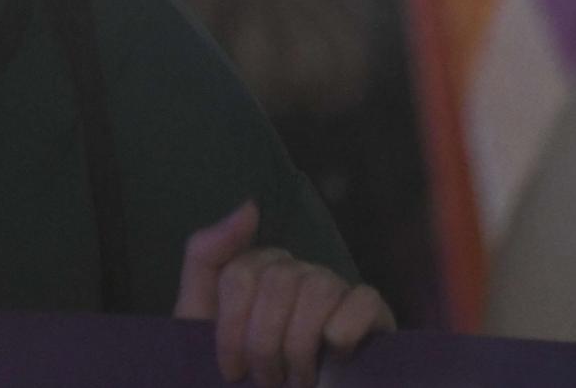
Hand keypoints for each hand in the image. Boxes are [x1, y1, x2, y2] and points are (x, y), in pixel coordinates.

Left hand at [173, 200, 393, 387]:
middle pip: (277, 281)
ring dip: (300, 345)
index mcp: (257, 268)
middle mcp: (297, 271)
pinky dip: (347, 327)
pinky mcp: (374, 314)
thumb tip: (249, 205)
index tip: (231, 372)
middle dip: (264, 343)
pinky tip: (337, 353)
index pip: (241, 274)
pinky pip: (365, 299)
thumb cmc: (241, 372)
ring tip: (297, 380)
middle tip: (267, 382)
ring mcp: (335, 289)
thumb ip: (207, 256)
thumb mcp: (200, 317)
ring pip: (316, 289)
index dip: (231, 330)